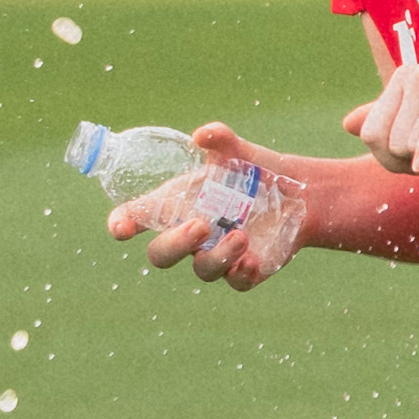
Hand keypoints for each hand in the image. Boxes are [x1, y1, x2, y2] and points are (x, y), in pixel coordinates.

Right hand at [105, 123, 305, 287]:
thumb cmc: (253, 170)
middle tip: (200, 225)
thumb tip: (202, 135)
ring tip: (241, 236)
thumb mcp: (238, 151)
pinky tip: (252, 261)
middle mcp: (191, 235)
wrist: (297, 192)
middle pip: (162, 254)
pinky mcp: (246, 270)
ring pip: (203, 270)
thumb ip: (220, 139)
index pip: (138, 217)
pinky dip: (241, 275)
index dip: (123, 224)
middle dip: (175, 244)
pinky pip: (237, 283)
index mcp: (177, 204)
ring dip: (218, 256)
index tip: (121, 228)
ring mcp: (216, 255)